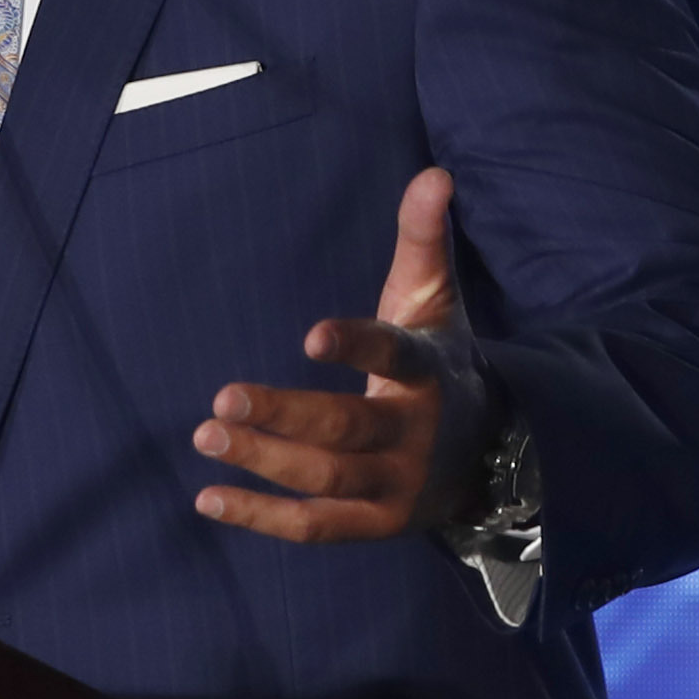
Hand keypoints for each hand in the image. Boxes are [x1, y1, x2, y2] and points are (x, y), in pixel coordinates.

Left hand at [193, 167, 479, 544]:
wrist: (492, 455)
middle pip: (347, 428)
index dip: (356, 347)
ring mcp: (396, 485)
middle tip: (223, 398)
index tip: (310, 337)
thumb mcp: (436, 301)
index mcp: (429, 373)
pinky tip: (209, 498)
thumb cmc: (441, 363)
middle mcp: (415, 434)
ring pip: (326, 478)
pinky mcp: (375, 523)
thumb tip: (434, 172)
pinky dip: (261, 518)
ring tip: (206, 435)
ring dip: (263, 461)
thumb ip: (424, 239)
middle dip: (285, 414)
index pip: (395, 356)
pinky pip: (315, 526)